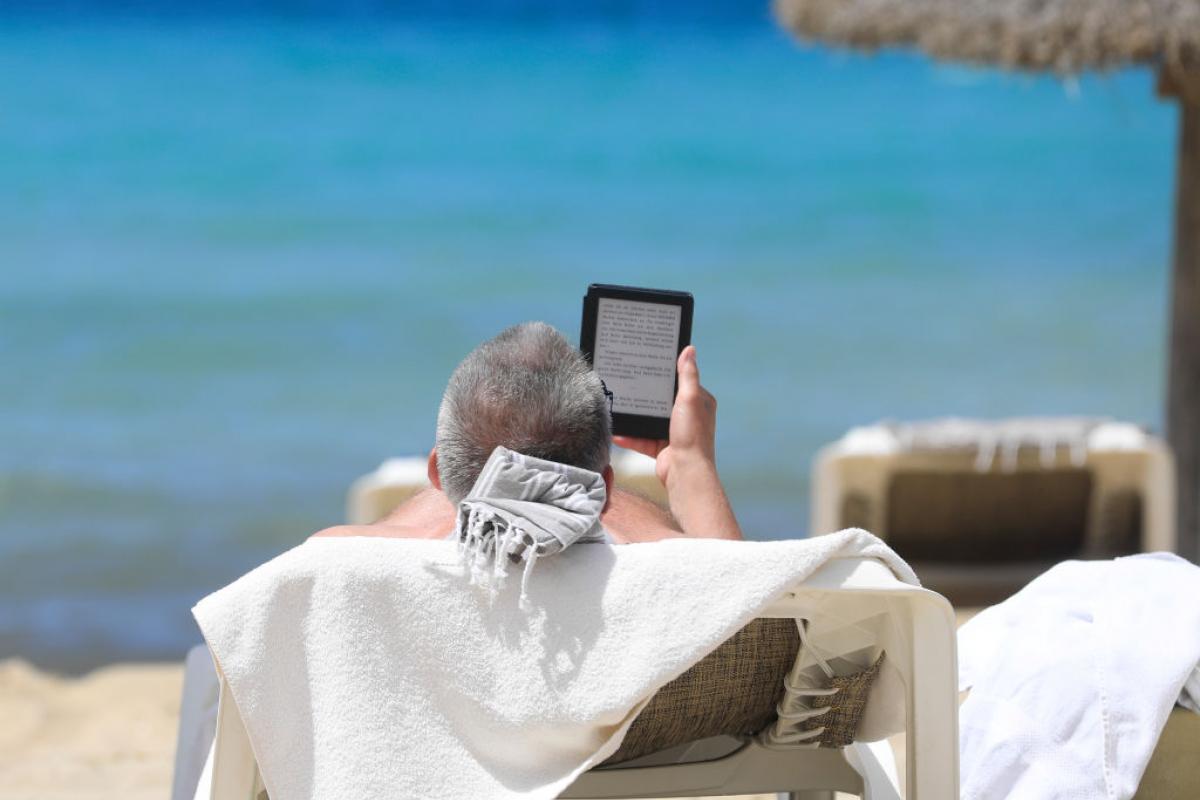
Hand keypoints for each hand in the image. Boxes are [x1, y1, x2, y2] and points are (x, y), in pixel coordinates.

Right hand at [613, 345, 716, 487]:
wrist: (684, 473)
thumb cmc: (691, 437)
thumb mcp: (689, 399)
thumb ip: (687, 375)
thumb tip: (689, 350)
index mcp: (699, 403)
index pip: (683, 382)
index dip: (668, 374)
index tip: (651, 366)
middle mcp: (689, 417)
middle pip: (663, 401)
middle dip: (647, 395)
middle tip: (629, 383)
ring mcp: (674, 433)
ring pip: (651, 420)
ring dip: (636, 417)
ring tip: (619, 406)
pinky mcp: (662, 448)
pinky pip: (642, 439)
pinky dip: (630, 437)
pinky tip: (617, 432)